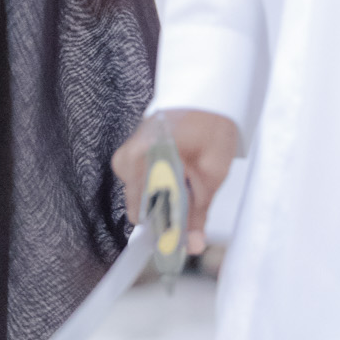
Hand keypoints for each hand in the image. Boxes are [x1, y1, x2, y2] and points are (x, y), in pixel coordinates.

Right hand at [111, 108, 239, 256]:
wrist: (210, 93)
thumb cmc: (212, 126)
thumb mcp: (211, 174)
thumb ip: (196, 213)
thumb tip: (190, 245)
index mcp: (144, 159)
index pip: (143, 212)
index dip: (164, 230)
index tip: (179, 243)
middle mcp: (128, 156)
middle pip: (141, 205)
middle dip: (167, 212)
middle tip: (193, 196)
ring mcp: (128, 153)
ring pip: (142, 195)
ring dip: (165, 197)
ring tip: (189, 178)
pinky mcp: (133, 150)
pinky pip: (143, 180)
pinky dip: (161, 184)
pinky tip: (180, 171)